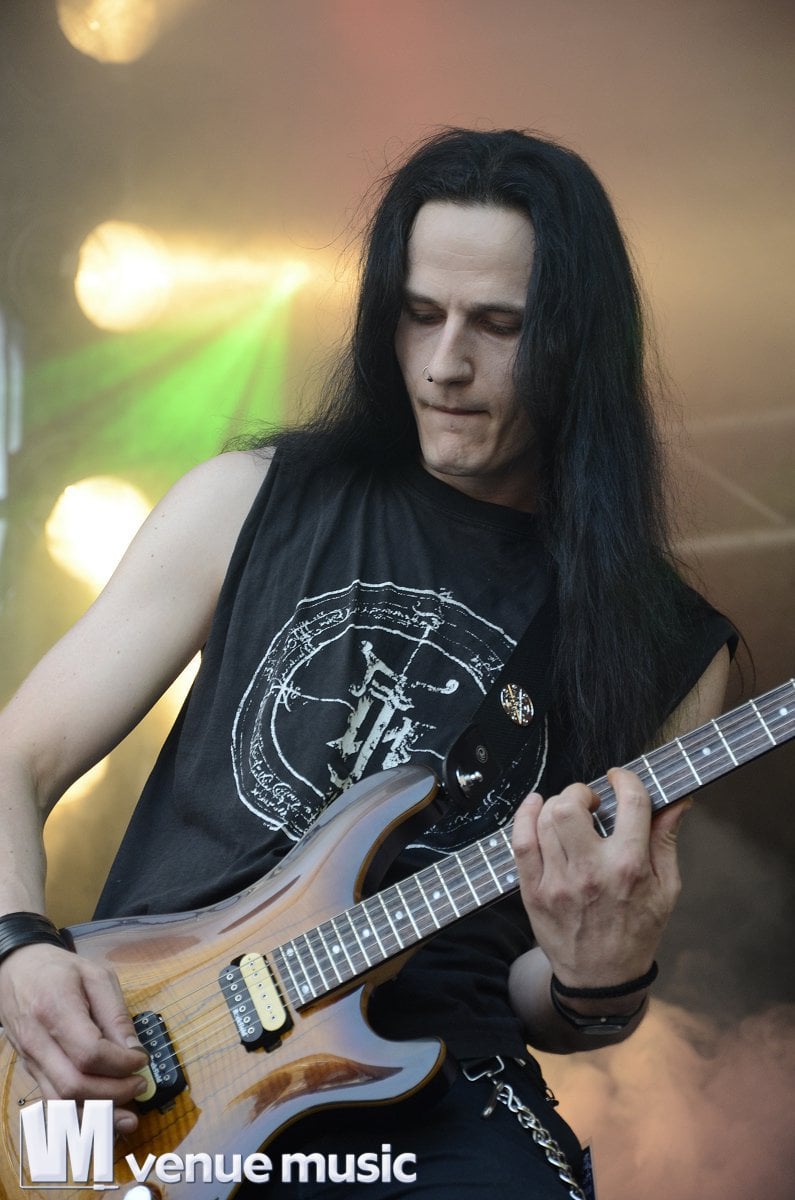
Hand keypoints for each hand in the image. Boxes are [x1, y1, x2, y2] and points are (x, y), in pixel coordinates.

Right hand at [0, 943, 148, 1132]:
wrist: (16, 971)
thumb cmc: (59, 970)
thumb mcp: (95, 976)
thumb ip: (115, 1012)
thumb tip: (134, 1049)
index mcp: (55, 1009)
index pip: (88, 1052)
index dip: (120, 1064)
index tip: (141, 1060)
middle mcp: (38, 1041)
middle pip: (73, 1085)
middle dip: (113, 1093)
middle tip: (140, 1084)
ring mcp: (31, 1060)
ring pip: (60, 1102)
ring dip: (98, 1115)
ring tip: (129, 1116)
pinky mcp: (31, 1071)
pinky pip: (54, 1101)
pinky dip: (81, 1114)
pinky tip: (105, 1116)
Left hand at [512, 767, 688, 987]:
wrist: (602, 980)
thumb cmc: (637, 931)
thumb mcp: (666, 889)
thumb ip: (666, 840)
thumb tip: (677, 801)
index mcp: (629, 868)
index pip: (631, 802)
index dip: (625, 779)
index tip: (620, 778)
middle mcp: (591, 872)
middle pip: (572, 806)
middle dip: (581, 791)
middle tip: (590, 802)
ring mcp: (558, 882)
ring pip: (546, 819)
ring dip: (558, 804)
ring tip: (569, 812)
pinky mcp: (533, 891)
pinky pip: (520, 841)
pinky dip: (525, 815)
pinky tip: (536, 807)